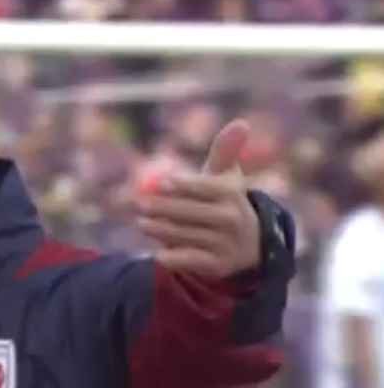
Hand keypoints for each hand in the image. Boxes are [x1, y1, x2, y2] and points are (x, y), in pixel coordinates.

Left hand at [137, 120, 260, 277]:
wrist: (248, 245)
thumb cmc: (225, 202)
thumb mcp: (226, 177)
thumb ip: (226, 151)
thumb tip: (241, 122)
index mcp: (232, 194)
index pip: (206, 188)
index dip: (184, 186)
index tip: (162, 183)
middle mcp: (231, 220)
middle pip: (192, 213)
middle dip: (164, 208)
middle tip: (140, 204)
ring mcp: (225, 244)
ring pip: (187, 236)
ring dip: (161, 230)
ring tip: (141, 223)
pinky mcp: (217, 266)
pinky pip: (191, 261)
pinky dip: (173, 258)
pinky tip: (158, 253)